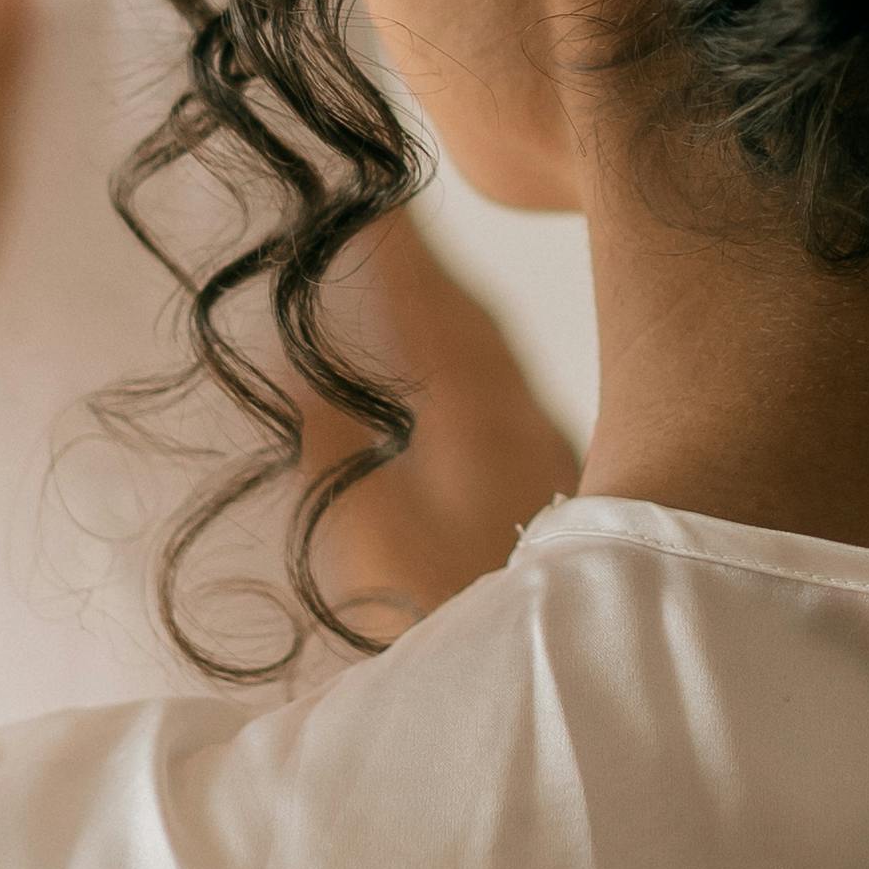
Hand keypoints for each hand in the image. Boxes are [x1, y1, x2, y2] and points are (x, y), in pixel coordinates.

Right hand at [293, 210, 582, 629]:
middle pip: (467, 316)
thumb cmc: (441, 607)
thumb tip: (308, 371)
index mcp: (475, 406)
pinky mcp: (545, 488)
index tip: (365, 191)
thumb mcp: (362, 529)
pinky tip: (436, 385)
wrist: (561, 677)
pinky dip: (458, 366)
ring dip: (442, 314)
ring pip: (487, 357)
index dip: (395, 243)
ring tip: (399, 287)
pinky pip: (495, 396)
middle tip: (376, 222)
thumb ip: (333, 442)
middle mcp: (520, 413)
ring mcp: (539, 451)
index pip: (430, 296)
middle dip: (420, 267)